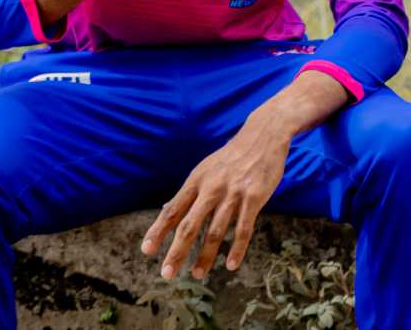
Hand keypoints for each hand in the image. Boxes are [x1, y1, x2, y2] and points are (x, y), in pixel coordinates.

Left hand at [141, 117, 290, 278]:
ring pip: (215, 232)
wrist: (263, 136)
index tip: (147, 250)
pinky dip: (237, 249)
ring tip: (197, 273)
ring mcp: (233, 194)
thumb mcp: (206, 169)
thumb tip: (168, 211)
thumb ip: (191, 192)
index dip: (158, 231)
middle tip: (167, 273)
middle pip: (190, 225)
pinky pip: (243, 229)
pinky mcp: (254, 198)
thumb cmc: (232, 157)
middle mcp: (211, 188)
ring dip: (205, 256)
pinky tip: (231, 265)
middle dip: (177, 251)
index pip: (172, 210)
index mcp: (197, 181)